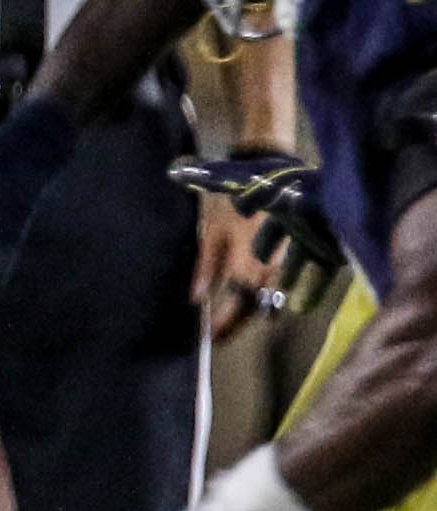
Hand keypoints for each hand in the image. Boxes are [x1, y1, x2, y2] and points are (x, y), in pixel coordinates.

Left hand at [174, 148, 333, 335]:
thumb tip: (196, 301)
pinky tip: (271, 292)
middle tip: (223, 330)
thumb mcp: (211, 231)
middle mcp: (276, 271)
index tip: (210, 339)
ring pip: (281, 295)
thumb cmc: (234, 201)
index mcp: (248, 268)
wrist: (272, 171)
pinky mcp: (312, 252)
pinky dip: (287, 289)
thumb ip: (206, 268)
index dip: (225, 326)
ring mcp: (297, 264)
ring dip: (263, 305)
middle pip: (262, 306)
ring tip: (244, 313)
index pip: (238, 309)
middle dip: (242, 319)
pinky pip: (302, 280)